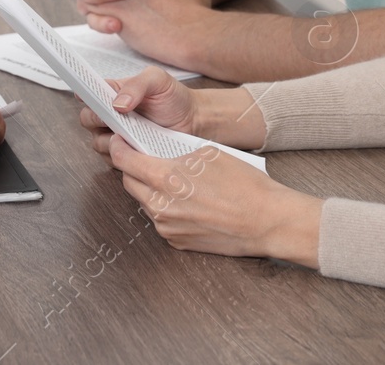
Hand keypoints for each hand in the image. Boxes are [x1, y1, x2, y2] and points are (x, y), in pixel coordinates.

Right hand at [78, 67, 200, 153]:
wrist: (193, 120)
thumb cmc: (174, 97)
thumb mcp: (158, 80)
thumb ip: (136, 85)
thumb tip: (117, 102)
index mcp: (113, 92)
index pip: (88, 91)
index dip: (82, 93)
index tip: (82, 94)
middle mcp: (110, 114)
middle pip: (87, 119)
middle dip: (97, 120)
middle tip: (113, 118)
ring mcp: (116, 135)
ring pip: (97, 143)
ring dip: (110, 141)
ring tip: (130, 136)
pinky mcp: (125, 154)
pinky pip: (112, 160)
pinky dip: (122, 156)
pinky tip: (137, 149)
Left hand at [106, 136, 322, 266]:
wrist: (266, 221)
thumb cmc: (243, 185)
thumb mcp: (208, 154)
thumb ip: (177, 154)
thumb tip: (162, 156)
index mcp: (166, 179)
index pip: (126, 162)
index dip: (119, 149)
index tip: (120, 142)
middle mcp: (160, 206)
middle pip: (130, 183)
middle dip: (133, 169)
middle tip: (143, 158)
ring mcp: (167, 228)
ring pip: (145, 203)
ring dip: (150, 190)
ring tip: (171, 180)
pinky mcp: (176, 242)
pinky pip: (161, 220)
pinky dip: (166, 208)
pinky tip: (185, 201)